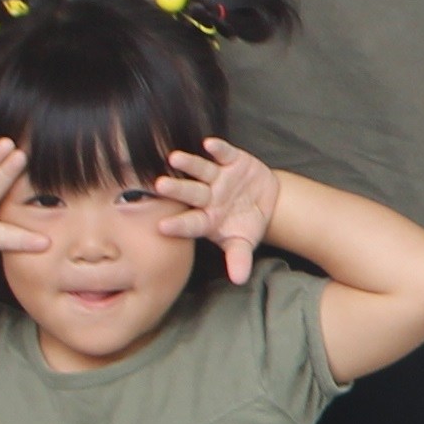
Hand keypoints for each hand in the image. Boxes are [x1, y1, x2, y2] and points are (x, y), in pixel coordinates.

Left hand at [155, 140, 281, 284]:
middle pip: (190, 193)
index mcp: (207, 219)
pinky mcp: (233, 161)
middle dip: (176, 190)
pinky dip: (217, 148)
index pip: (190, 223)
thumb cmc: (247, 223)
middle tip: (158, 186)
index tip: (162, 226)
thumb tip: (239, 280)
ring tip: (174, 158)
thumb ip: (239, 258)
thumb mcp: (245, 242)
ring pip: (201, 171)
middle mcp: (207, 197)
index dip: (178, 224)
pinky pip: (224, 153)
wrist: (265, 200)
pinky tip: (208, 144)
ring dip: (189, 164)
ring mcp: (218, 178)